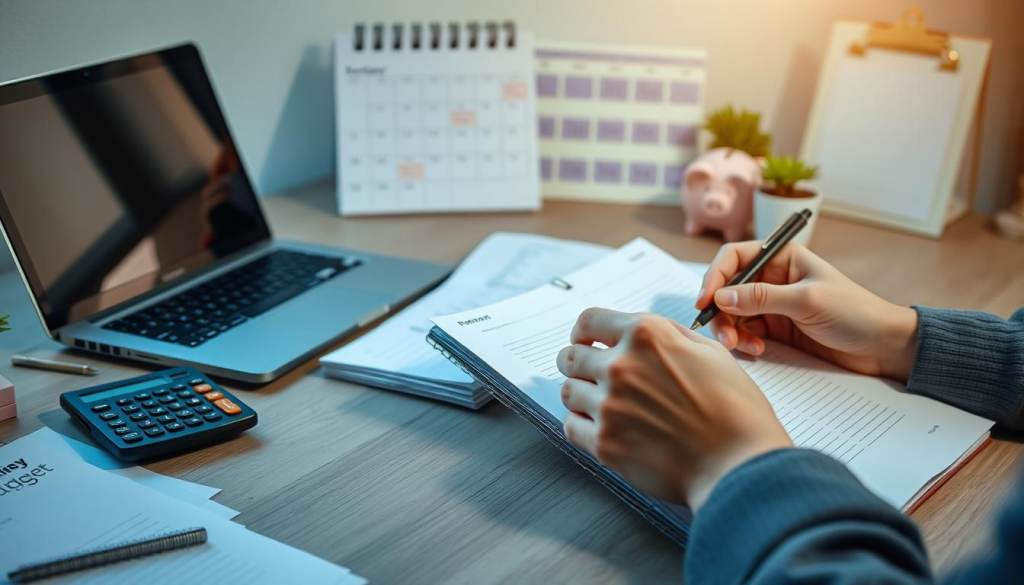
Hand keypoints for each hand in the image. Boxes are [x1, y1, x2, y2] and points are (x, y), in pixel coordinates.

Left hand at [556, 309, 791, 509]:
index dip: (584, 332)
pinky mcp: (605, 443)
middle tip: (589, 375)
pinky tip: (601, 428)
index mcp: (647, 336)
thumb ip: (669, 336)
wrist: (740, 463)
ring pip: (567, 391)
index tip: (585, 341)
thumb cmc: (736, 410)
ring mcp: (609, 405)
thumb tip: (641, 334)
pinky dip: (581, 426)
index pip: (588, 320)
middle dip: (577, 363)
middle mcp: (622, 366)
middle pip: (569, 356)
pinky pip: (570, 427)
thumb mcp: (711, 352)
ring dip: (580, 395)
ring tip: (601, 405)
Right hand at [696, 242, 918, 381]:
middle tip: (722, 335)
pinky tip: (756, 350)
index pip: (734, 258)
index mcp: (782, 258)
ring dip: (730, 330)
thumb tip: (721, 296)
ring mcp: (773, 305)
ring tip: (740, 347)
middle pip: (728, 288)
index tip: (705, 300)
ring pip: (733, 313)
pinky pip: (745, 332)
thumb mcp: (807, 300)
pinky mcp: (776, 329)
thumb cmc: (855, 312)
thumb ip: (762, 298)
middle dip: (720, 311)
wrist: (883, 346)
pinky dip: (744, 342)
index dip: (715, 276)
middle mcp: (773, 278)